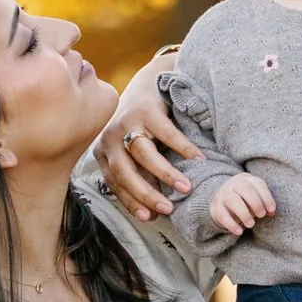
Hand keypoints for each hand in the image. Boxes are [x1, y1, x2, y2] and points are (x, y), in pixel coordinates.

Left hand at [97, 59, 200, 219]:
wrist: (146, 84)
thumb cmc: (141, 127)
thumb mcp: (134, 154)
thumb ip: (141, 178)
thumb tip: (153, 215)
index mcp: (103, 152)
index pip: (115, 184)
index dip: (132, 202)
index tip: (150, 218)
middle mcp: (110, 138)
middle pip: (125, 172)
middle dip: (146, 194)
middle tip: (168, 209)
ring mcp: (127, 122)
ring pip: (143, 155)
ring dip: (166, 174)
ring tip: (186, 188)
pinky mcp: (146, 110)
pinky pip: (167, 134)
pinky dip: (183, 148)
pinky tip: (198, 160)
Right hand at [209, 171, 276, 235]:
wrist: (222, 199)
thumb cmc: (246, 199)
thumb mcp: (256, 198)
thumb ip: (264, 204)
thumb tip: (271, 212)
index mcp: (247, 180)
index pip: (258, 184)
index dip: (267, 197)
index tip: (272, 210)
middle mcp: (234, 185)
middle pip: (245, 189)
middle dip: (256, 203)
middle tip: (262, 215)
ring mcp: (223, 195)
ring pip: (232, 200)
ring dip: (244, 213)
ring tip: (251, 224)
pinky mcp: (216, 207)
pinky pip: (222, 215)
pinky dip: (231, 224)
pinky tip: (239, 232)